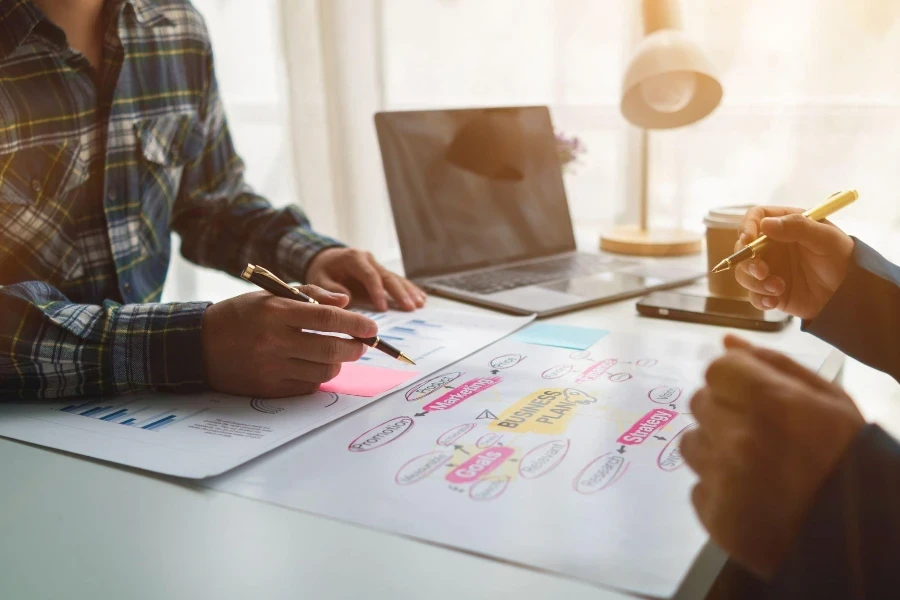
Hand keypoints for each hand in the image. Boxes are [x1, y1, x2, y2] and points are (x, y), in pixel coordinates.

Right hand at [202, 285, 376, 396]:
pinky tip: (314, 365)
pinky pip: (308, 385)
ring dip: (339, 362)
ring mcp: (272, 368)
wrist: (198, 346)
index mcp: (276, 312)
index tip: (372, 327)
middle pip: (331, 348)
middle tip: (362, 344)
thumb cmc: (240, 315)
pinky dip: (319, 375)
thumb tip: (345, 303)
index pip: (328, 318)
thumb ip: (310, 295)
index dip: (356, 323)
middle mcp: (274, 341)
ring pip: (324, 370)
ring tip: (337, 353)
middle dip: (356, 347)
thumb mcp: (270, 295)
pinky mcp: (269, 389)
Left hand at [306, 248, 425, 311]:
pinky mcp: (382, 272)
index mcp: (353, 259)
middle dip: (399, 292)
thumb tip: (346, 299)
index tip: (384, 308)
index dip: (377, 291)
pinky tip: (421, 298)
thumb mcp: (318, 279)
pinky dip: (409, 289)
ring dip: (408, 291)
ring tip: (420, 304)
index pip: (369, 275)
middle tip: (410, 307)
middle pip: (387, 276)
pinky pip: (397, 280)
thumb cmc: (323, 271)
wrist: (327, 259)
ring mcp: (377, 265)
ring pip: (395, 278)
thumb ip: (329, 289)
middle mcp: (369, 259)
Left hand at [681, 335, 864, 579]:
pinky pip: (698, 487)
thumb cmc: (848, 459)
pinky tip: (751, 495)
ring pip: (691, 443)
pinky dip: (719, 490)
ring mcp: (722, 478)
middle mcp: (739, 437)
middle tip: (761, 435)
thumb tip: (728, 341)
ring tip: (755, 467)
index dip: (735, 382)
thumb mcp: (829, 400)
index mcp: (770, 401)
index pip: (717, 370)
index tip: (754, 397)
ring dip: (715, 449)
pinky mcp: (714, 515)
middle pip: (700, 403)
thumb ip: (774, 364)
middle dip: (725, 412)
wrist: (856, 536)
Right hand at [734, 207, 853, 318]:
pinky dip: (759, 299)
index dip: (747, 226)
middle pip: (743, 248)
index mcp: (786, 226)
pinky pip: (753, 295)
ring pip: (744, 273)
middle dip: (747, 261)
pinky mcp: (770, 291)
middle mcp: (773, 246)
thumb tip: (765, 224)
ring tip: (778, 288)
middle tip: (762, 272)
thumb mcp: (826, 238)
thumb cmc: (843, 259)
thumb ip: (798, 227)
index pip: (756, 218)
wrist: (851, 293)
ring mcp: (770, 269)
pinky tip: (774, 300)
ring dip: (755, 282)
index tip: (747, 240)